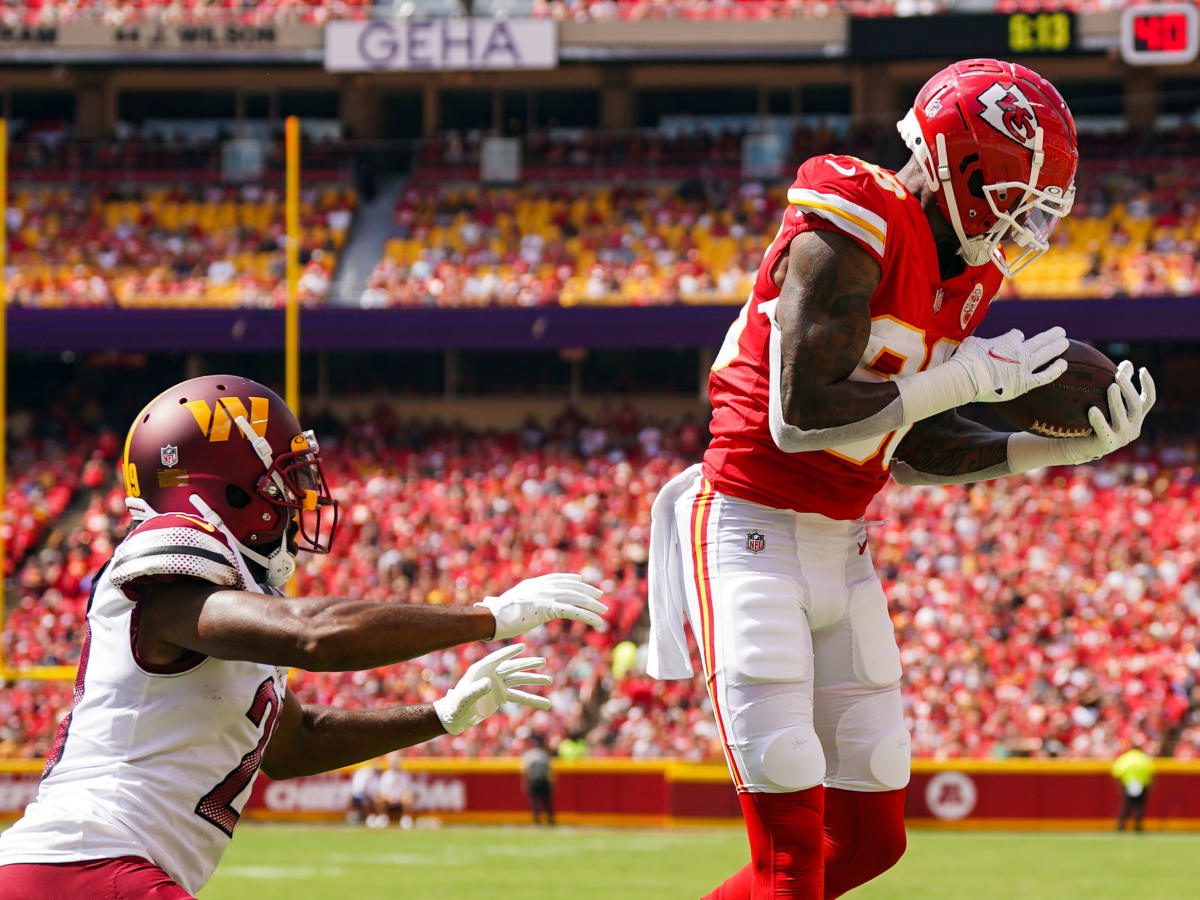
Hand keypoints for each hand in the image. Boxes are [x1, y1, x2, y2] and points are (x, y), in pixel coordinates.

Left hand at [433, 644, 551, 734]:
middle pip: (512, 667)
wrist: (454, 717)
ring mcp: (498, 684)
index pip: (497, 658)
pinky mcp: (501, 696)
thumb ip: (476, 690)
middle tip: (543, 662)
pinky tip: (544, 703)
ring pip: (519, 680)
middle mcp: (491, 674)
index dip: (509, 652)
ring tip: (549, 680)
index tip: (522, 647)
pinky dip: (532, 699)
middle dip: (527, 665)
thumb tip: (489, 683)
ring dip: (534, 680)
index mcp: (481, 669)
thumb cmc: (456, 706)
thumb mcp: (465, 699)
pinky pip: (519, 696)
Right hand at [476, 573, 606, 640]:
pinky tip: (598, 622)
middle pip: (570, 587)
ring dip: (592, 605)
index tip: (582, 579)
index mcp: (533, 583)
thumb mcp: (509, 603)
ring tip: (603, 611)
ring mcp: (545, 596)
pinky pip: (573, 612)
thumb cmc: (495, 615)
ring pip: (575, 598)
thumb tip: (510, 602)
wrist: (490, 618)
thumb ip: (517, 600)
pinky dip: (588, 617)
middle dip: (587, 591)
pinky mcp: (548, 608)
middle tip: (600, 596)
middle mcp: (541, 587)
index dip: (571, 579)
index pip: (557, 578)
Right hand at [950, 327, 1068, 402]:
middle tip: (1061, 331)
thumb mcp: (972, 342)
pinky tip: (1064, 364)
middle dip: (1050, 336)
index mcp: (1007, 340)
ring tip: (1065, 342)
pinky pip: (1045, 375)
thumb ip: (980, 341)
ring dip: (1057, 347)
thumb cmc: (965, 360)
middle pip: (1039, 341)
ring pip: (1046, 354)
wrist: (966, 378)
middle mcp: (1020, 351)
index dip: (1016, 337)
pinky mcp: (1025, 382)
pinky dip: (1056, 370)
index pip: (1017, 335)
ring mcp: (1024, 366)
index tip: (1015, 339)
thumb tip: (977, 342)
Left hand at [1058, 361, 1155, 463]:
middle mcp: (1132, 428)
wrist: (1074, 445)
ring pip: (1122, 417)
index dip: (1148, 385)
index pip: (1147, 400)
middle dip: (1128, 389)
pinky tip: (1091, 409)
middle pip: (1135, 405)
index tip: (1142, 369)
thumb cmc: (1091, 420)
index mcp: (1134, 417)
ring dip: (1117, 401)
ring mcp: (1121, 438)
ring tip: (1111, 387)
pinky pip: (1103, 430)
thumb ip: (1118, 384)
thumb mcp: (1106, 402)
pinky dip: (1098, 419)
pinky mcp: (1107, 444)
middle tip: (1118, 374)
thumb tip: (1128, 363)